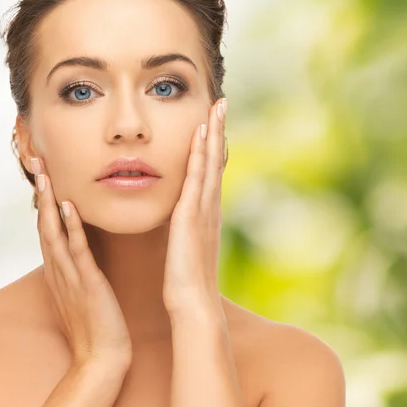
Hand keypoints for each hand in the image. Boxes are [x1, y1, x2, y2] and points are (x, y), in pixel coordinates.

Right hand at [31, 157, 132, 372]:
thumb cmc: (97, 323)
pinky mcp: (86, 283)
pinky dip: (70, 226)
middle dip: (40, 192)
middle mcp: (59, 269)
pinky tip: (67, 206)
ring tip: (45, 174)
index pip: (48, 227)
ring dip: (47, 202)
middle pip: (43, 223)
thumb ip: (80, 266)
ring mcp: (70, 275)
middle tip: (36, 161)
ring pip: (53, 232)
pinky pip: (76, 250)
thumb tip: (83, 247)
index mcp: (60, 269)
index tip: (43, 172)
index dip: (43, 198)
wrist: (101, 357)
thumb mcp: (84, 289)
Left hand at [162, 97, 226, 317]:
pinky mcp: (192, 215)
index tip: (214, 122)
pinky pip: (197, 177)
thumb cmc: (187, 281)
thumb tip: (184, 221)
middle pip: (216, 161)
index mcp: (207, 213)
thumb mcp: (188, 248)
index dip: (214, 146)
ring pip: (210, 163)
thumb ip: (187, 230)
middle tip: (221, 102)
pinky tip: (200, 133)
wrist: (193, 303)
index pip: (212, 172)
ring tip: (216, 107)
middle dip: (219, 130)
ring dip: (214, 133)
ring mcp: (204, 209)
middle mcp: (210, 206)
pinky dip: (200, 154)